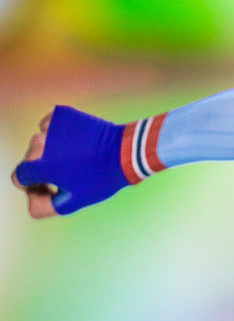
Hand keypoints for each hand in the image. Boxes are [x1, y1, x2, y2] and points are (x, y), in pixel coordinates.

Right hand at [11, 106, 130, 216]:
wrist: (125, 152)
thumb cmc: (101, 179)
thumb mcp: (73, 201)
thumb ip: (44, 206)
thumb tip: (32, 199)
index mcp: (39, 166)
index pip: (19, 177)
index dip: (33, 185)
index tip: (51, 188)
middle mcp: (40, 143)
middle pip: (29, 159)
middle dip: (42, 169)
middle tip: (66, 175)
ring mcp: (51, 127)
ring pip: (41, 142)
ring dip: (51, 151)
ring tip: (74, 159)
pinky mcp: (63, 114)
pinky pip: (51, 126)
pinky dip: (58, 134)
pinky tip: (75, 143)